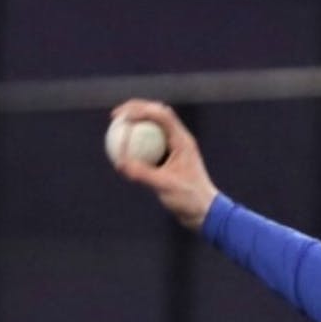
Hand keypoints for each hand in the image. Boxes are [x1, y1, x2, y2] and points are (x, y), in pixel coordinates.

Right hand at [110, 99, 218, 229]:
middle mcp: (180, 140)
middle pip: (157, 114)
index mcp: (182, 141)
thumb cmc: (189, 199)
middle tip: (115, 116)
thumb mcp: (164, 186)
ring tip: (117, 126)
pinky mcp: (171, 158)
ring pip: (154, 127)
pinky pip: (151, 144)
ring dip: (137, 123)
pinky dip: (137, 142)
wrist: (204, 212)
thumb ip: (142, 173)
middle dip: (136, 109)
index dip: (140, 109)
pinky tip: (122, 149)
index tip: (122, 116)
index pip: (161, 115)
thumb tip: (120, 163)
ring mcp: (175, 148)